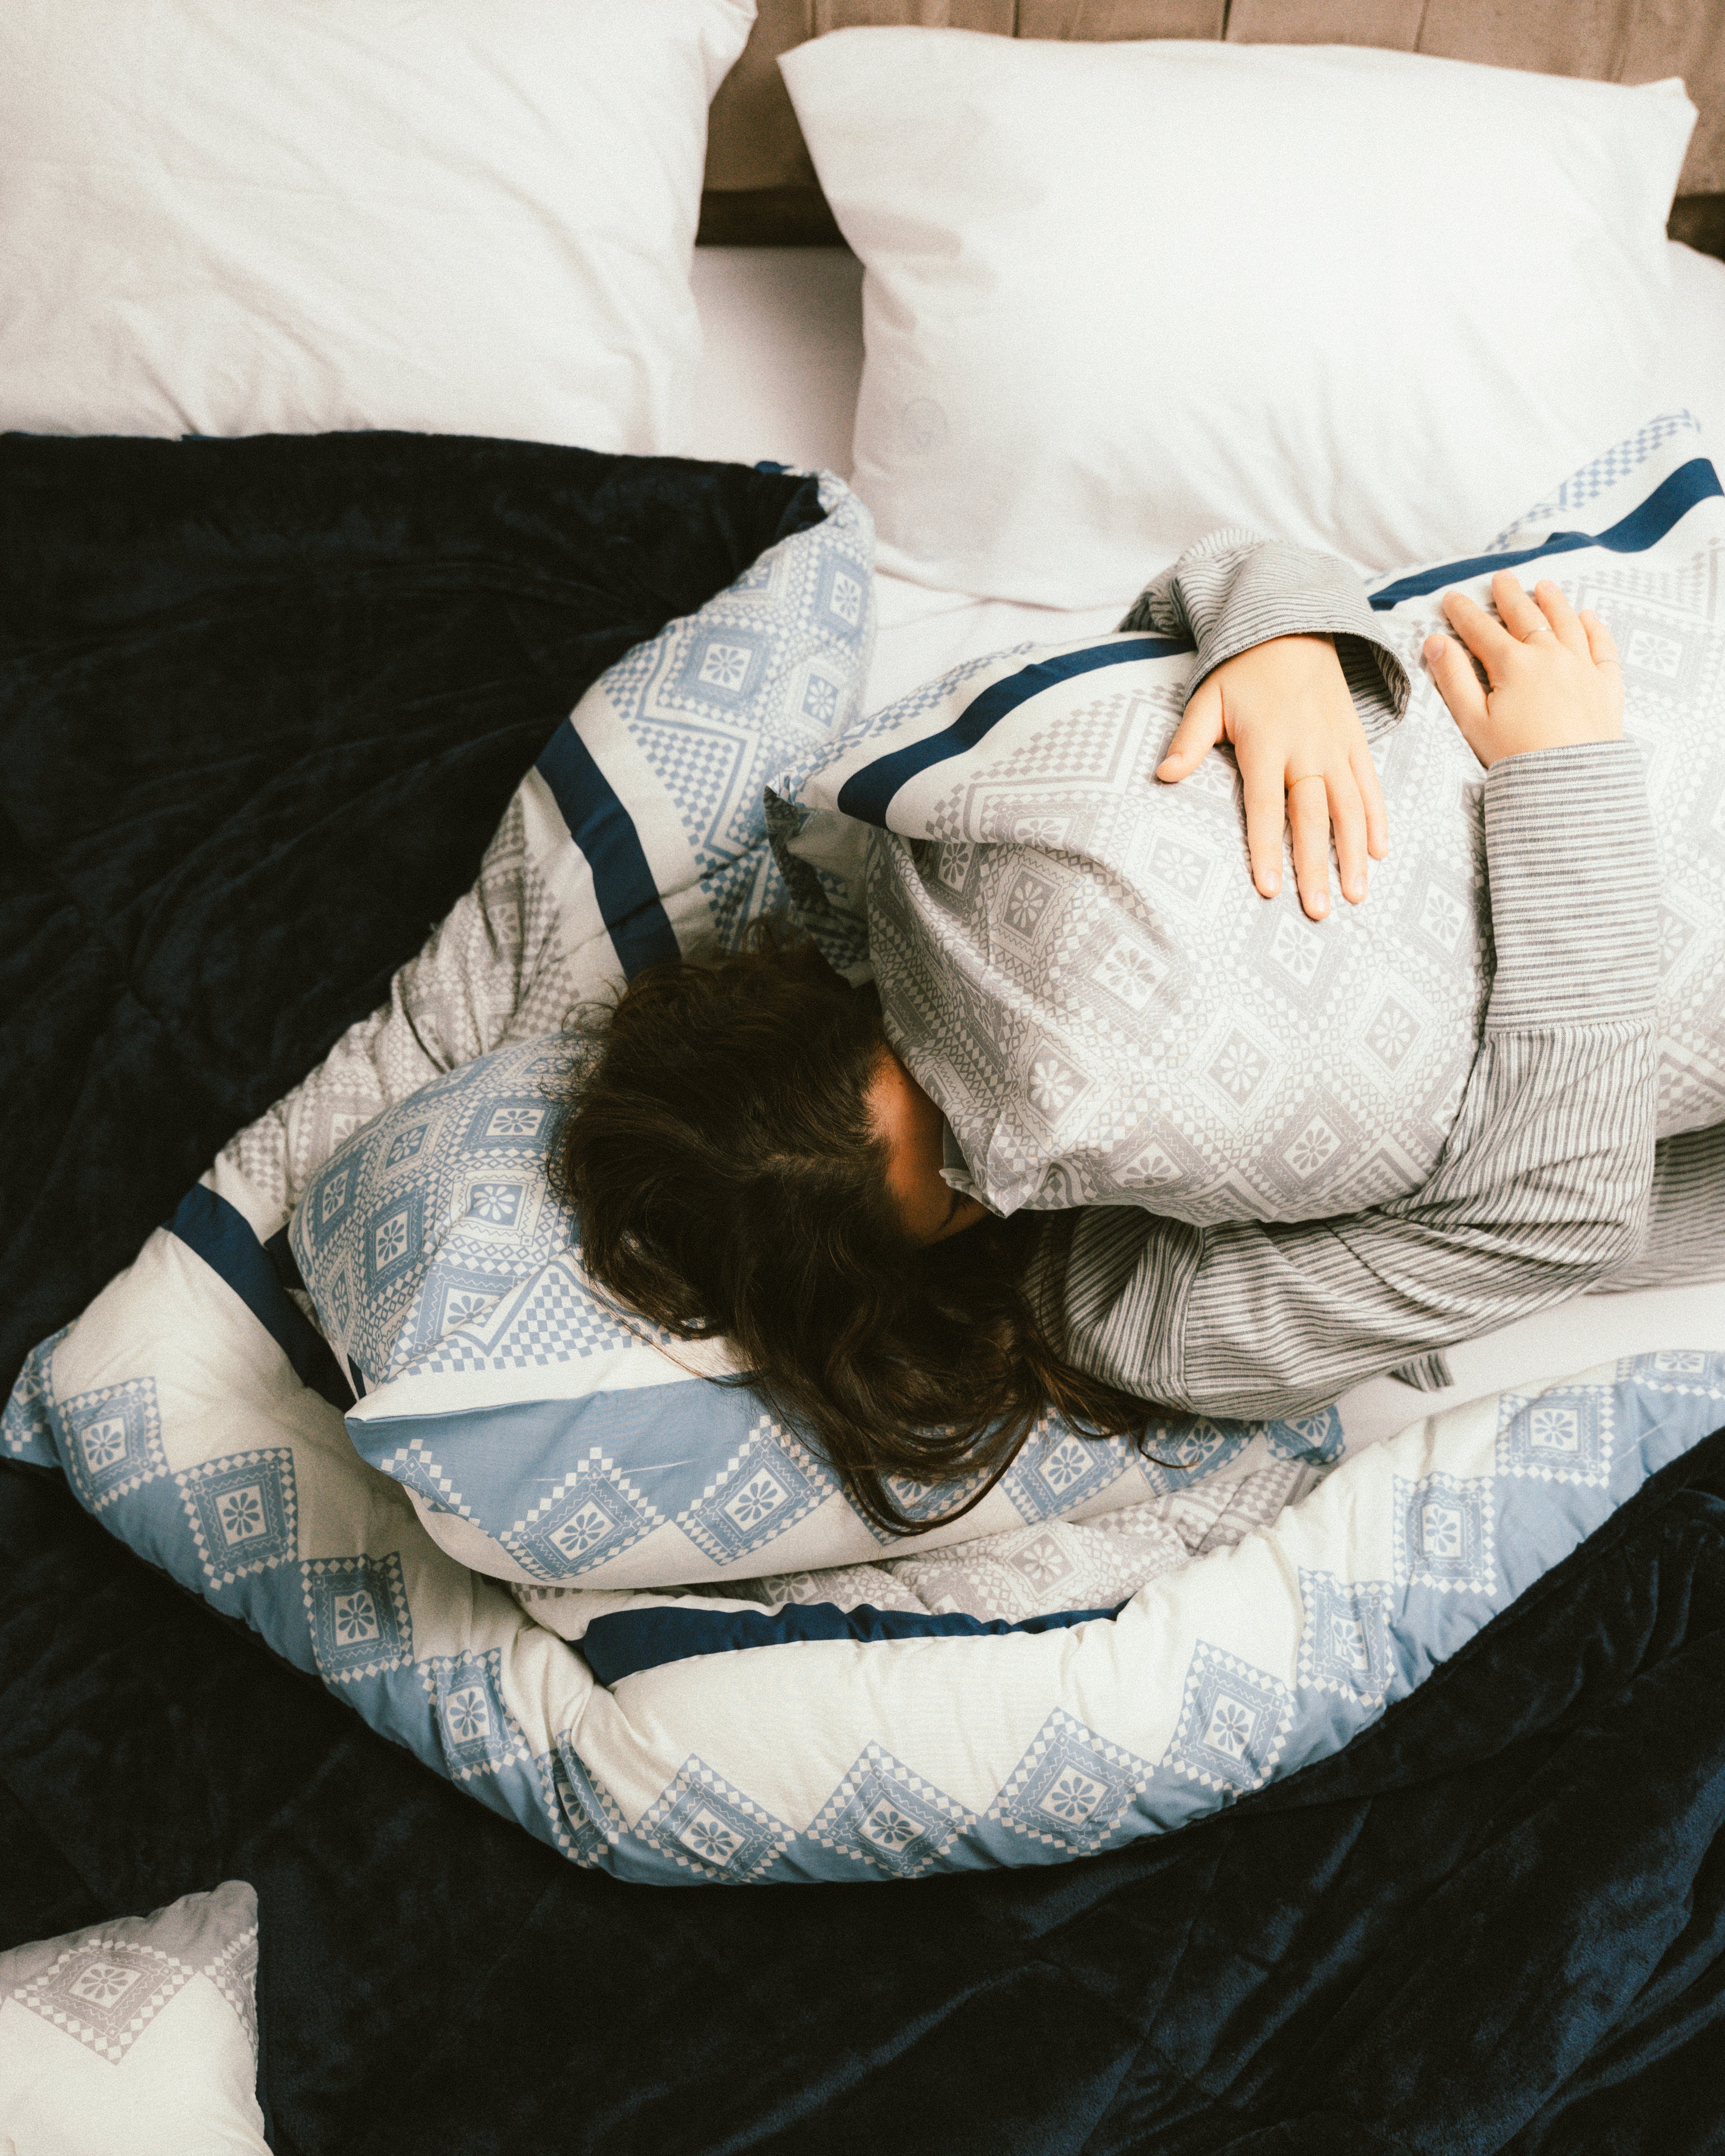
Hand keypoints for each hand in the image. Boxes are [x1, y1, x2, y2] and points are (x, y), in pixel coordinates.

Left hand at [1157, 633, 1386, 919]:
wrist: (1294, 627)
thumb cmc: (1243, 671)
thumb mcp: (1208, 697)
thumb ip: (1188, 740)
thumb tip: (1164, 775)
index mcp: (1266, 742)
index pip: (1265, 806)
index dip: (1266, 848)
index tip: (1268, 888)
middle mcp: (1306, 747)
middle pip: (1313, 816)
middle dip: (1317, 865)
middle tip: (1318, 911)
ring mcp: (1336, 745)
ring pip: (1350, 807)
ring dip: (1355, 854)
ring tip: (1356, 895)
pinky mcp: (1356, 740)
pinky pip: (1370, 784)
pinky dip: (1378, 818)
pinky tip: (1381, 853)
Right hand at [1426, 573, 1622, 766]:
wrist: (1570, 784)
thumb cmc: (1517, 757)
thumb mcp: (1473, 721)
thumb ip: (1453, 678)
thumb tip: (1435, 643)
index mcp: (1513, 664)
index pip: (1481, 630)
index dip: (1463, 612)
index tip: (1452, 598)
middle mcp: (1550, 655)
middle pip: (1526, 615)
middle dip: (1510, 595)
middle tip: (1501, 579)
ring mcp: (1582, 666)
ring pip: (1567, 621)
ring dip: (1553, 601)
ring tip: (1544, 586)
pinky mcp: (1607, 684)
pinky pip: (1602, 646)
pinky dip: (1594, 627)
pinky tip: (1588, 616)